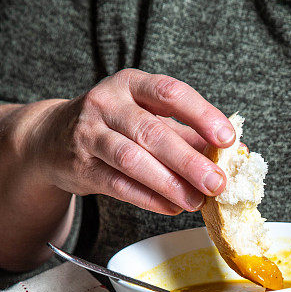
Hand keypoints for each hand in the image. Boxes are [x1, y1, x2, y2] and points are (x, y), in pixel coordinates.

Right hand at [23, 68, 236, 213]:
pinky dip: (148, 198)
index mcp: (132, 84)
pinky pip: (118, 184)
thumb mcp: (149, 119)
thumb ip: (190, 134)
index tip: (227, 138)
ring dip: (169, 184)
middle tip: (216, 182)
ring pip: (133, 160)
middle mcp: (107, 103)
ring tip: (196, 201)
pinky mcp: (81, 165)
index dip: (202, 115)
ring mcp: (89, 133)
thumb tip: (236, 152)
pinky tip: (171, 207)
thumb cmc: (114, 125)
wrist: (52, 137)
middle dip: (189, 161)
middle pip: (152, 132)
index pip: (171, 93)